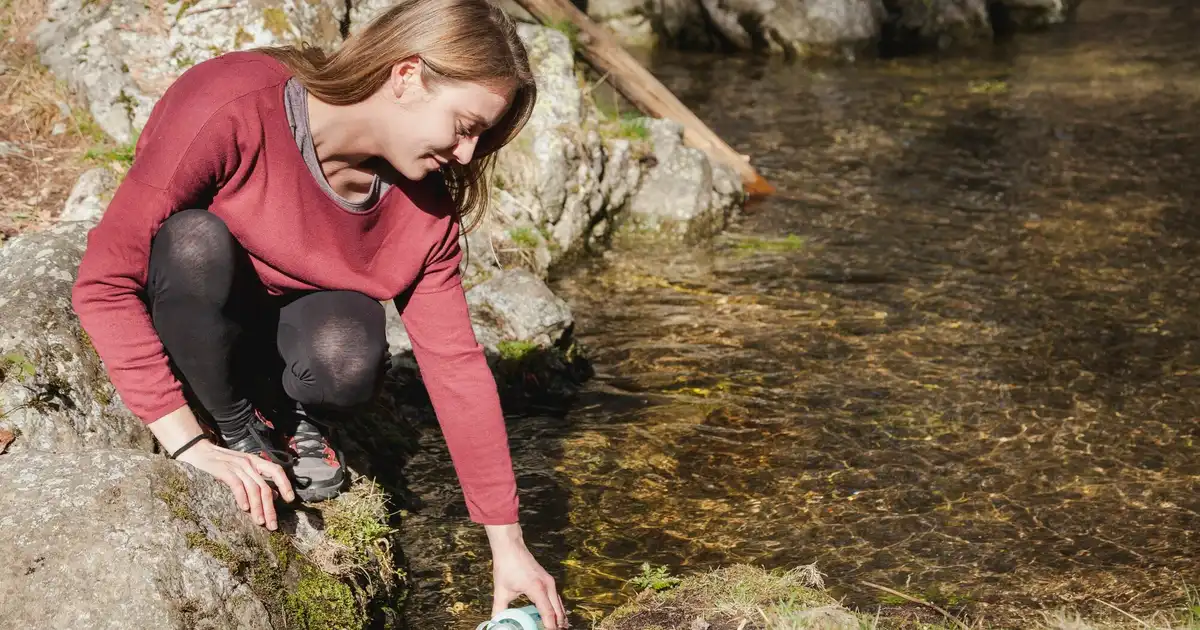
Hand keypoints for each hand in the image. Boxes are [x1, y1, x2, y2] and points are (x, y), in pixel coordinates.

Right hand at [176, 439, 294, 529]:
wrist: (195, 450)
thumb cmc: (219, 462)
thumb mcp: (242, 468)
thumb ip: (258, 480)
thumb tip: (275, 495)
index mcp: (255, 461)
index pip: (276, 470)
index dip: (285, 484)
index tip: (290, 500)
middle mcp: (248, 463)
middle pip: (265, 487)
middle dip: (270, 508)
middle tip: (273, 525)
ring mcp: (236, 466)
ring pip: (253, 488)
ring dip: (258, 507)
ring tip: (260, 522)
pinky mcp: (223, 470)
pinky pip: (237, 485)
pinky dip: (242, 497)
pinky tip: (245, 508)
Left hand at [487, 524, 567, 628]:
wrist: (510, 547)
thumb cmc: (506, 566)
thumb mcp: (500, 591)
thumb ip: (499, 609)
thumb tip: (496, 622)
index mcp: (537, 588)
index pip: (548, 613)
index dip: (550, 627)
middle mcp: (547, 585)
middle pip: (558, 610)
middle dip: (558, 624)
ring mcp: (549, 581)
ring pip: (559, 604)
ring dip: (559, 617)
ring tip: (558, 628)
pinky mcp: (548, 580)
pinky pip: (556, 598)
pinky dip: (557, 609)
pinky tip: (554, 616)